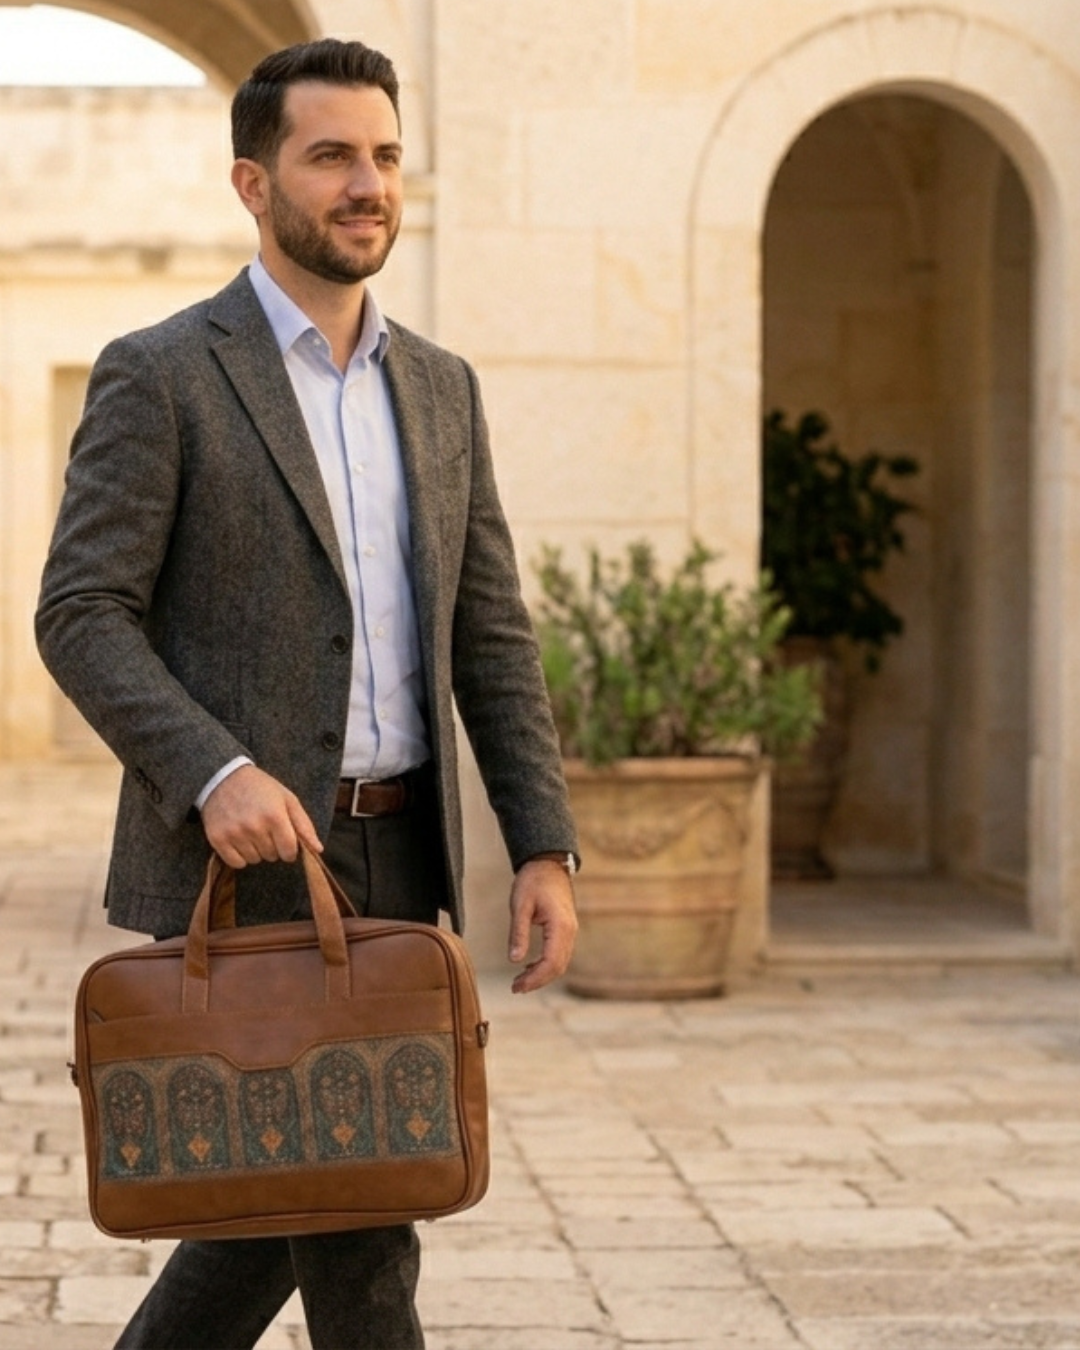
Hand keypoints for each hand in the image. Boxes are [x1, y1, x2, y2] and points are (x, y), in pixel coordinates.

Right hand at [201, 764, 322, 867]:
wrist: (223, 777)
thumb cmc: (260, 788)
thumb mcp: (287, 799)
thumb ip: (304, 825)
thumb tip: (318, 850)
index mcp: (275, 816)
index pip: (289, 851)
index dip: (290, 849)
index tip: (285, 840)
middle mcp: (254, 826)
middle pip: (272, 856)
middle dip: (272, 846)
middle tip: (264, 828)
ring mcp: (234, 834)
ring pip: (255, 860)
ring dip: (256, 850)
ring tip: (250, 830)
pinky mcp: (217, 839)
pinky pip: (236, 863)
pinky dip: (240, 856)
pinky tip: (239, 839)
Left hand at [507, 859, 577, 993]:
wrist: (548, 863)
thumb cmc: (533, 881)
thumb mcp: (520, 905)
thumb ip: (518, 933)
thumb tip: (514, 960)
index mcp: (560, 926)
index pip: (551, 962)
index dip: (534, 978)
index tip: (516, 987)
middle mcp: (570, 931)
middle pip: (558, 967)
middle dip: (537, 981)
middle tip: (515, 988)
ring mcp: (570, 931)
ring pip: (560, 962)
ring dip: (542, 975)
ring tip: (520, 981)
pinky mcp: (566, 929)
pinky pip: (559, 954)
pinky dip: (546, 965)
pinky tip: (528, 966)